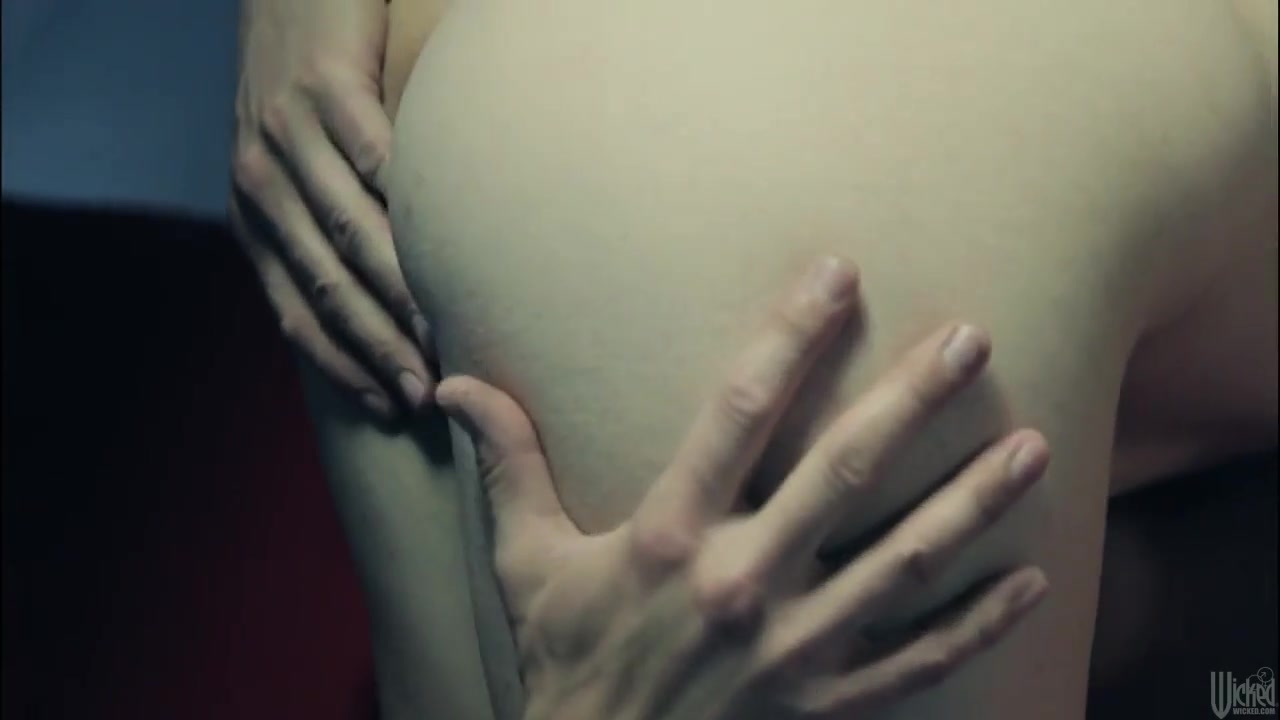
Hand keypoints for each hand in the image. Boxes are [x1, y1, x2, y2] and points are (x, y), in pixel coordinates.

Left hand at [229, 0, 431, 420]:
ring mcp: (287, 132)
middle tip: (424, 394)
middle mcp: (259, 181)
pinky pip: (371, 155)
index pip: (297, 311)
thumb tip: (378, 305)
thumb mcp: (291, 167)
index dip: (342, 365)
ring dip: (395, 292)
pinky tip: (440, 246)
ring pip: (349, 230)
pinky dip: (403, 204)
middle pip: (326, 283)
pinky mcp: (325, 85)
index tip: (389, 408)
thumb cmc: (306, 91)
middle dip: (375, 348)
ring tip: (439, 336)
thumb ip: (320, 230)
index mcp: (252, 216)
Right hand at [437, 257, 1051, 719]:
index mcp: (669, 537)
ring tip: (1032, 447)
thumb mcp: (526, 564)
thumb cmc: (566, 662)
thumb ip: (506, 465)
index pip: (737, 413)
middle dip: (910, 401)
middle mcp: (739, 583)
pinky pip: (916, 664)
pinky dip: (977, 626)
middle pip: (841, 475)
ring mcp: (791, 648)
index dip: (790, 336)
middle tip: (971, 340)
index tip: (838, 274)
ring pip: (901, 565)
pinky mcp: (823, 703)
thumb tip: (453, 385)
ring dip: (971, 504)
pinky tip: (1033, 581)